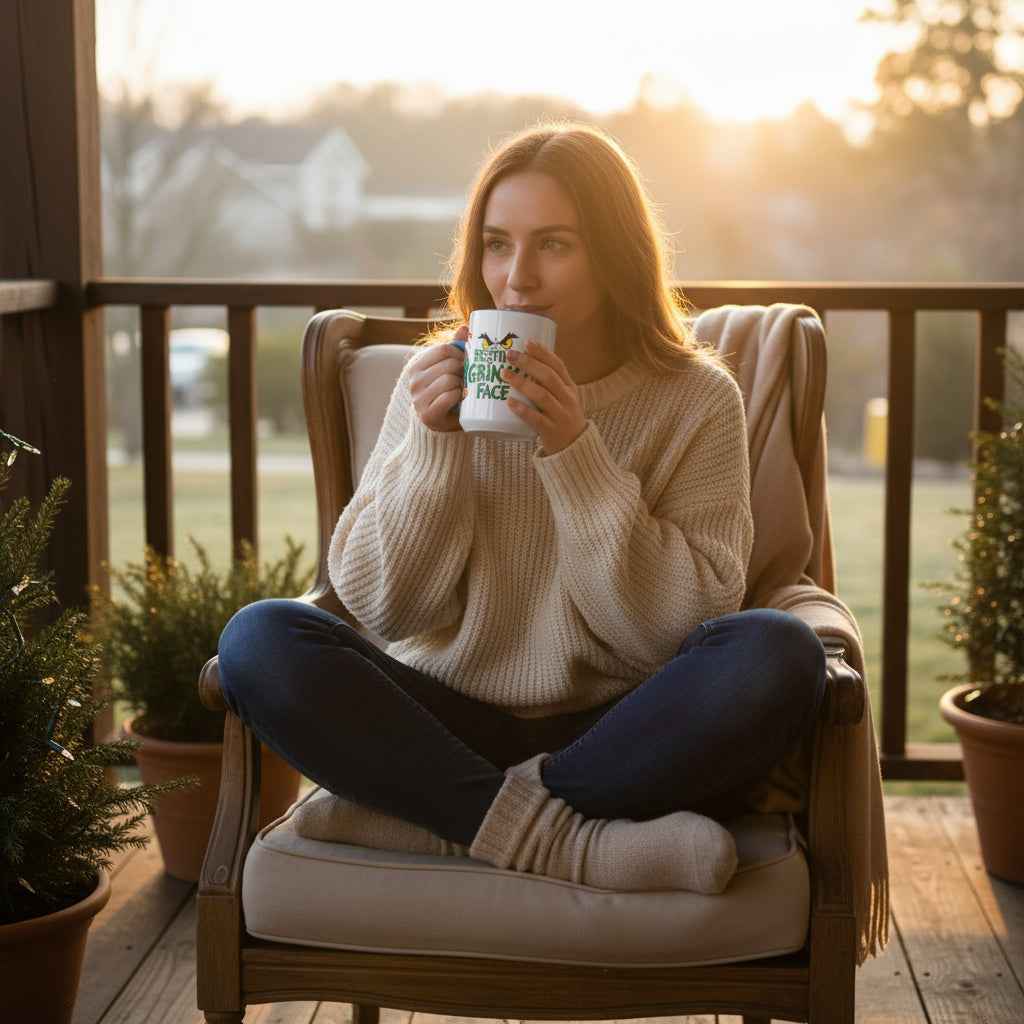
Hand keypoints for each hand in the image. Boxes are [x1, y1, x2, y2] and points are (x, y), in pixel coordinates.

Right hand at [408, 325, 468, 432]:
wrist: (440, 424)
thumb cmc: (445, 393)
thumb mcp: (447, 369)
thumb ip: (454, 349)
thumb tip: (465, 328)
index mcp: (416, 366)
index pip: (444, 349)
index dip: (461, 354)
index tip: (467, 362)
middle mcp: (414, 381)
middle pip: (448, 365)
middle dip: (464, 370)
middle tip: (469, 377)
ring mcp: (419, 398)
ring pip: (449, 380)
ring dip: (462, 384)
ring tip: (464, 389)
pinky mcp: (427, 414)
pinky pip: (450, 396)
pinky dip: (459, 396)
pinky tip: (461, 399)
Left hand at [499, 340, 586, 454]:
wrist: (576, 449)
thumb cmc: (563, 419)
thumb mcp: (563, 399)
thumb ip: (548, 384)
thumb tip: (523, 364)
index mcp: (570, 388)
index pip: (558, 366)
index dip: (543, 353)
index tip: (527, 342)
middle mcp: (567, 399)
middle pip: (549, 377)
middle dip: (529, 363)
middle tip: (510, 355)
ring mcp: (560, 415)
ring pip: (542, 396)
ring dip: (522, 383)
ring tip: (504, 374)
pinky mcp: (552, 431)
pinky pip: (536, 419)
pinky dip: (522, 409)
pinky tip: (509, 402)